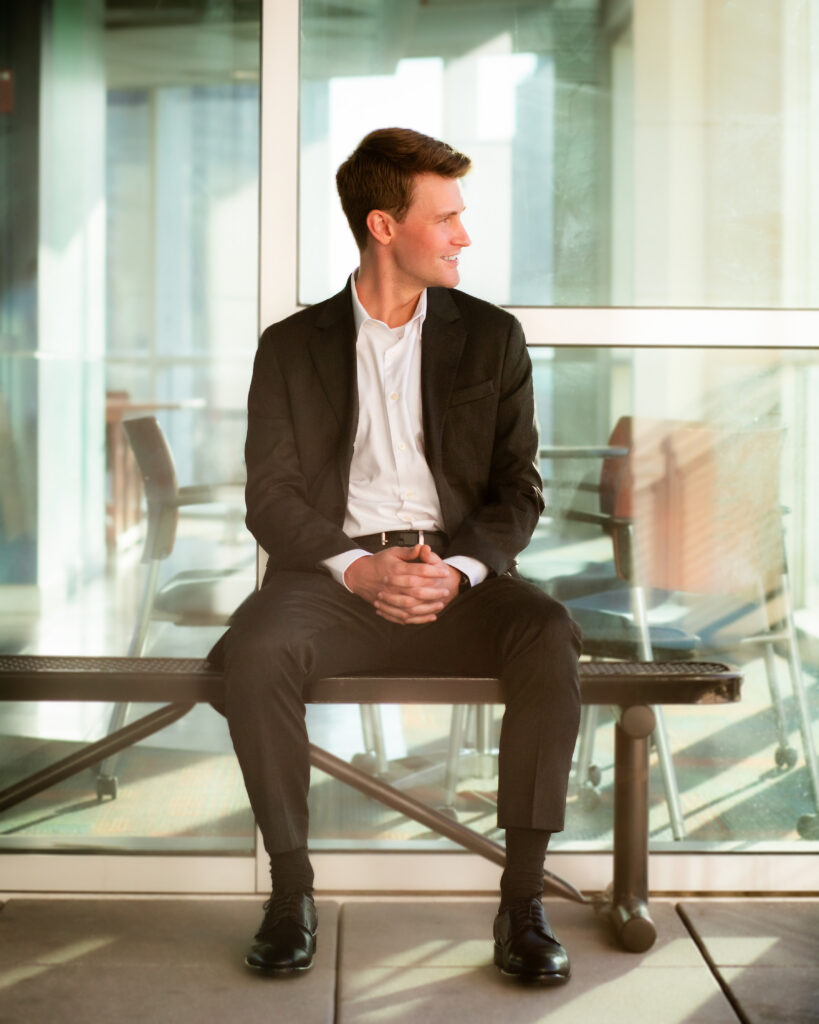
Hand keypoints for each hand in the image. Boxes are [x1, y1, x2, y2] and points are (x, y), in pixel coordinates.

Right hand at [344, 544, 461, 624]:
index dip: (434, 571)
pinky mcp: (388, 608)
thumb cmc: (379, 562)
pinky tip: (431, 616)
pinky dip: (419, 619)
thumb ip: (409, 552)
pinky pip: (404, 617)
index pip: (419, 571)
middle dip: (434, 592)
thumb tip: (424, 548)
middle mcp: (392, 585)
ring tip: (441, 604)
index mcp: (396, 569)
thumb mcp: (393, 552)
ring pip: (411, 606)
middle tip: (446, 591)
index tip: (445, 572)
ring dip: (428, 607)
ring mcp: (389, 598)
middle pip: (416, 590)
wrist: (360, 575)